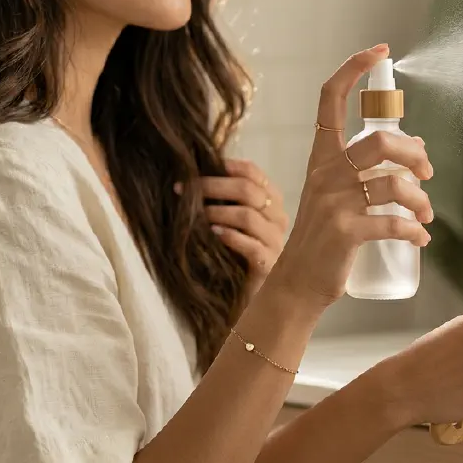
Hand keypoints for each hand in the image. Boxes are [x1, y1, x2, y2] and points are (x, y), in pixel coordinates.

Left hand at [183, 159, 288, 297]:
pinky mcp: (270, 265)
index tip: (199, 168)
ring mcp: (277, 242)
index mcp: (272, 202)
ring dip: (217, 212)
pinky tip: (214, 235)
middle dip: (212, 186)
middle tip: (184, 189)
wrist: (254, 296)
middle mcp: (278, 218)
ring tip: (196, 215)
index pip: (254, 173)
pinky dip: (230, 237)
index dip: (227, 166)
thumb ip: (225, 200)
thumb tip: (194, 175)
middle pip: (248, 190)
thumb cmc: (238, 254)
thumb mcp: (233, 222)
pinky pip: (251, 246)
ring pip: (248, 216)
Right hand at [269, 44, 434, 307]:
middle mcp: (325, 172)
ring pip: (395, 184)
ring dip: (421, 200)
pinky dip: (415, 230)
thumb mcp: (341, 193)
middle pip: (380, 141)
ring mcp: (334, 201)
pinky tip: (422, 238)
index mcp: (321, 156)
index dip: (354, 69)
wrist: (299, 282)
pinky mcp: (345, 231)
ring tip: (426, 215)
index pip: (331, 98)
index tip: (379, 51)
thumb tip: (417, 143)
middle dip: (415, 155)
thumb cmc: (326, 235)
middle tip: (428, 174)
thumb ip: (371, 167)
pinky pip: (394, 223)